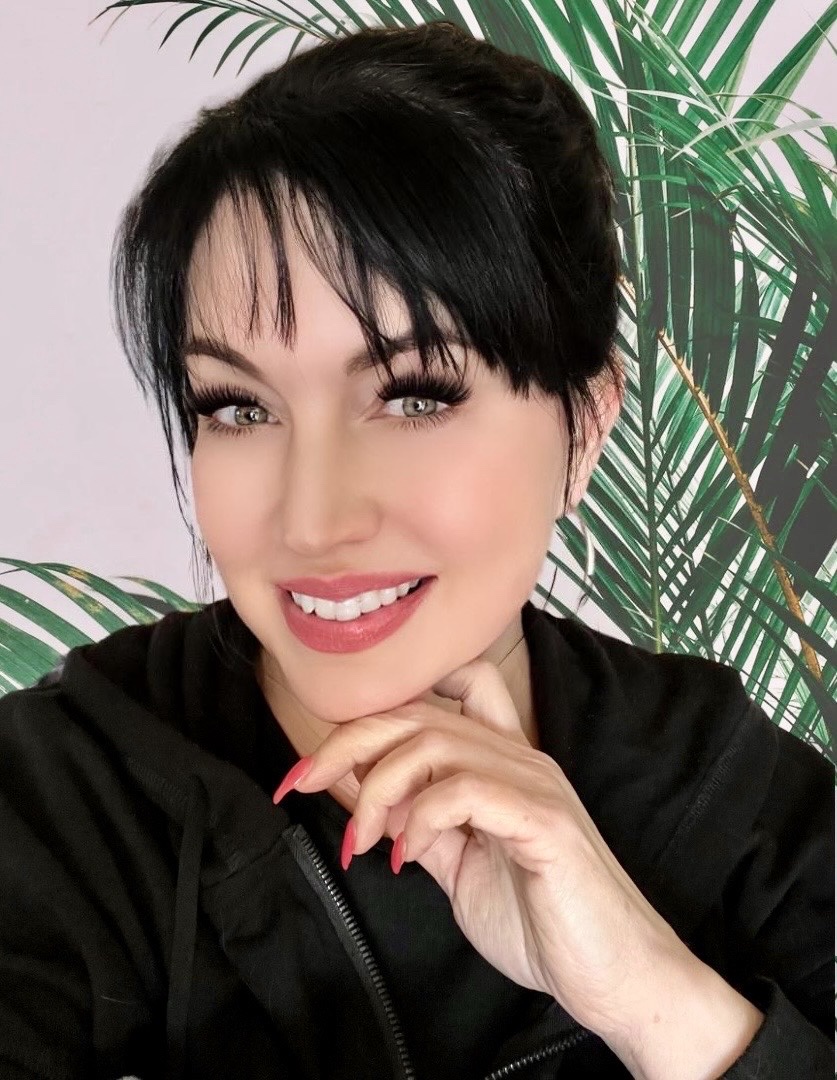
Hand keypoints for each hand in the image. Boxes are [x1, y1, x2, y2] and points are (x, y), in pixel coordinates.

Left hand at [273, 657, 700, 1041]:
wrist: (615, 977)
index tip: (318, 765)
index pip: (436, 697)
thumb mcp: (461, 868)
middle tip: (303, 782)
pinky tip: (405, 855)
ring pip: (434, 743)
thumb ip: (421, 827)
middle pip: (418, 713)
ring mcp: (534, 783)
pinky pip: (466, 790)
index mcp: (500, 762)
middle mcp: (518, 757)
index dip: (370, 716)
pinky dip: (421, 817)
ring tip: (365, 839)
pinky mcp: (544, 820)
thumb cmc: (542, 923)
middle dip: (348, 741)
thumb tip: (367, 799)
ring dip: (379, 787)